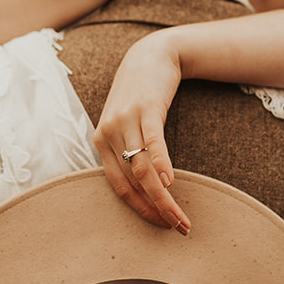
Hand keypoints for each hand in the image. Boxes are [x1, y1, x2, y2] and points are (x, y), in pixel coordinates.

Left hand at [95, 32, 191, 233]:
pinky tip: (171, 181)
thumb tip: (148, 187)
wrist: (150, 56)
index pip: (118, 187)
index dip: (140, 209)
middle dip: (156, 209)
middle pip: (133, 182)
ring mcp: (125, 120)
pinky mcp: (146, 108)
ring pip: (142, 168)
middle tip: (178, 227)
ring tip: (181, 215)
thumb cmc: (140, 95)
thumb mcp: (128, 125)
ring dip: (163, 196)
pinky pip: (152, 141)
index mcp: (102, 142)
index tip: (161, 225)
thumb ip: (131, 152)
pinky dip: (161, 162)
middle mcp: (108, 133)